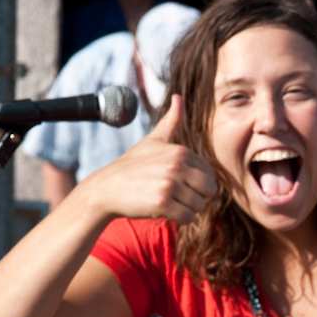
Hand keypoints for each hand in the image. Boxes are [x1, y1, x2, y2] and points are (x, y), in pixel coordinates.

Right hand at [79, 94, 215, 223]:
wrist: (106, 188)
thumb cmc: (132, 166)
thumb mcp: (153, 141)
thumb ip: (171, 121)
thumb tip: (178, 96)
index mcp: (182, 151)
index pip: (210, 176)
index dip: (197, 185)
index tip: (177, 183)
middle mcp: (178, 165)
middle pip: (209, 192)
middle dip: (196, 198)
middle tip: (174, 196)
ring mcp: (170, 183)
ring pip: (199, 206)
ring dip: (186, 209)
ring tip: (166, 201)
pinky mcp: (163, 202)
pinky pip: (188, 218)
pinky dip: (179, 220)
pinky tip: (163, 211)